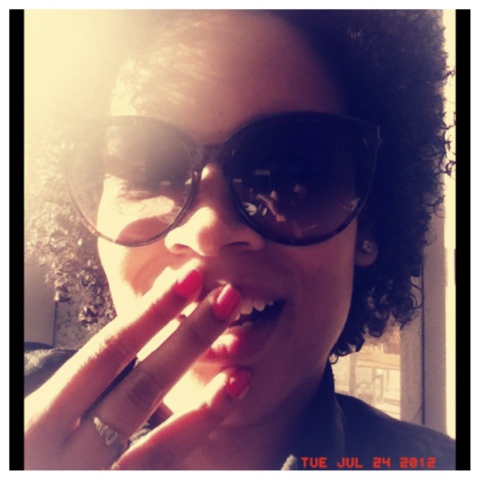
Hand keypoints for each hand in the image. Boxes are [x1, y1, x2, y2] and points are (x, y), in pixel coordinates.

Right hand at [25, 268, 248, 469]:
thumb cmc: (29, 455)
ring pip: (159, 447)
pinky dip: (193, 449)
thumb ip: (79, 389)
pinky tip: (220, 425)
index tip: (189, 280)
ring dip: (206, 408)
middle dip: (189, 340)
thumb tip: (136, 332)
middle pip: (140, 389)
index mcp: (39, 421)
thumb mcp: (38, 419)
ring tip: (240, 374)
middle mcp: (64, 454)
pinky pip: (163, 473)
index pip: (105, 354)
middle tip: (228, 299)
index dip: (151, 314)